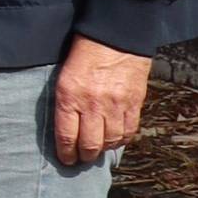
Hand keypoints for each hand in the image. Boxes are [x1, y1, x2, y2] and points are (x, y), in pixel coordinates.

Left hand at [52, 34, 150, 165]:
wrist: (113, 38)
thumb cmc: (83, 56)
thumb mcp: (63, 78)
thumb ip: (64, 103)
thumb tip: (65, 129)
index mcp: (69, 97)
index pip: (66, 136)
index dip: (65, 153)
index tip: (65, 159)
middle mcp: (93, 104)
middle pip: (90, 144)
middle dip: (84, 156)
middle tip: (81, 158)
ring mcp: (116, 105)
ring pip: (111, 141)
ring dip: (103, 149)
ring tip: (97, 149)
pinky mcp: (134, 103)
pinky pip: (129, 131)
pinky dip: (122, 139)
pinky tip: (115, 139)